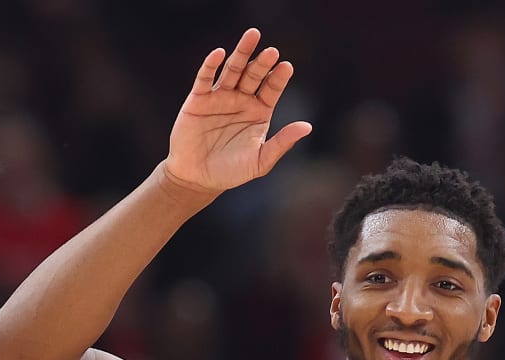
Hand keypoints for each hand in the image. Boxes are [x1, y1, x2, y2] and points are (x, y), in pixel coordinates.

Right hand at [164, 29, 312, 196]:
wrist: (196, 179)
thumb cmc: (230, 172)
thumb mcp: (260, 161)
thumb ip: (282, 143)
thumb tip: (308, 127)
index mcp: (259, 111)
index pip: (272, 89)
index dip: (279, 78)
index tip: (286, 67)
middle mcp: (241, 100)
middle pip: (254, 74)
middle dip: (262, 62)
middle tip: (272, 51)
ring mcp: (220, 97)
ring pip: (233, 70)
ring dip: (242, 53)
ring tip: (252, 36)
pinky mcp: (198, 99)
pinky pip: (205, 78)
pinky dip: (211, 65)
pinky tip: (219, 53)